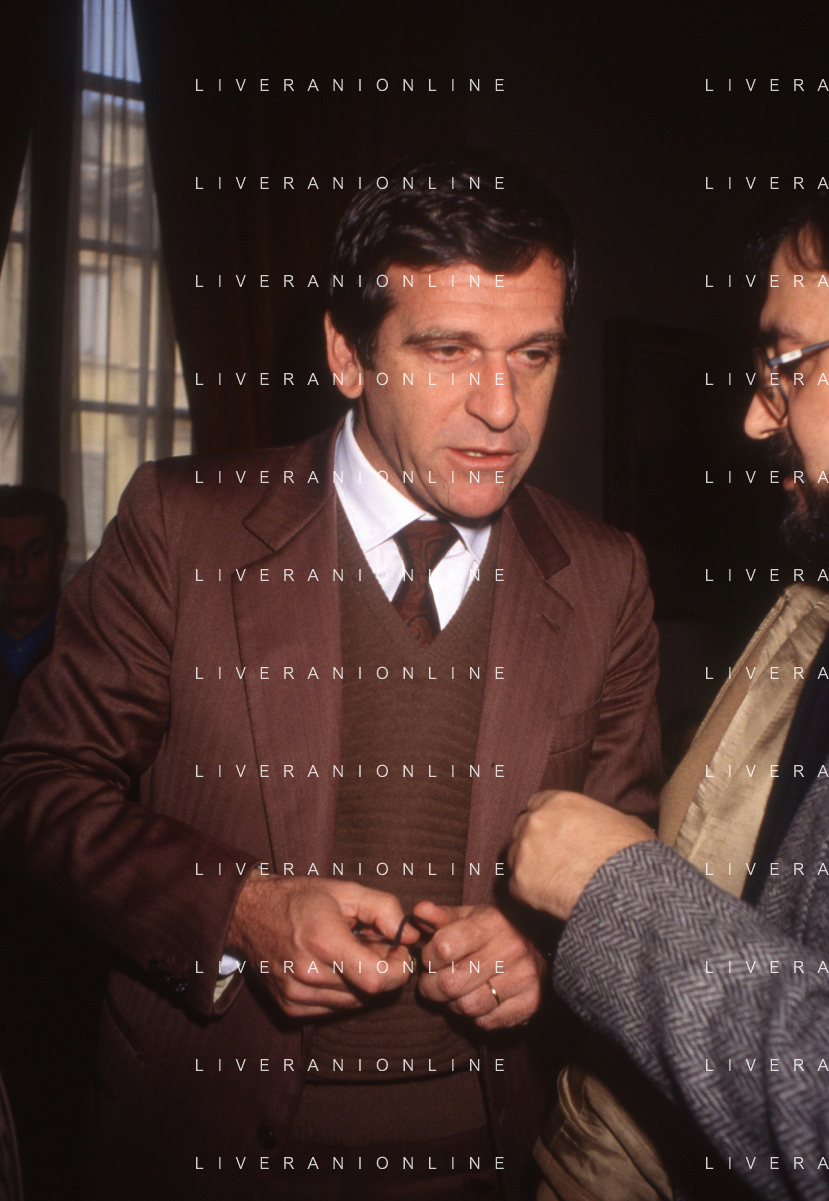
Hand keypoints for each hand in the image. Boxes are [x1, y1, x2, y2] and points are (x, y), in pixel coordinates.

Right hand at [227, 873, 418, 1017]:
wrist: (250, 913)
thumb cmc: (300, 898)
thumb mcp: (346, 890)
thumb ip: (385, 910)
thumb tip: (411, 936)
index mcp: (324, 941)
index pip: (378, 979)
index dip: (399, 969)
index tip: (398, 950)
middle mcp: (308, 974)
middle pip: (368, 992)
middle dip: (382, 970)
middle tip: (371, 944)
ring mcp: (296, 995)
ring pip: (354, 1003)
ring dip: (362, 982)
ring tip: (349, 952)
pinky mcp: (289, 1007)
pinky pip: (333, 1008)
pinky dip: (343, 991)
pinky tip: (332, 966)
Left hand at [412, 900, 544, 1029]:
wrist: (539, 951)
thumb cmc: (494, 933)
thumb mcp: (469, 917)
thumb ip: (441, 916)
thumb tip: (419, 912)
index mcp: (492, 922)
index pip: (443, 948)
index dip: (428, 957)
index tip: (430, 958)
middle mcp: (511, 949)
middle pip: (450, 983)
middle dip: (431, 986)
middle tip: (432, 982)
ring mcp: (523, 978)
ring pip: (467, 1006)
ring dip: (452, 1003)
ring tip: (455, 991)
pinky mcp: (530, 1003)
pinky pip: (486, 1021)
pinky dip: (474, 1016)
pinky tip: (477, 998)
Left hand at [508, 789, 655, 919]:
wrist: (624, 887)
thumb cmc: (630, 854)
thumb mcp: (624, 822)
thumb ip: (601, 819)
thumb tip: (609, 828)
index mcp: (558, 801)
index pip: (536, 804)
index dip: (545, 820)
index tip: (552, 834)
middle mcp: (535, 821)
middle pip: (521, 828)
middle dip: (533, 843)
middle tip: (552, 860)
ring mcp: (524, 850)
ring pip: (514, 857)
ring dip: (529, 867)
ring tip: (553, 881)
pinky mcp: (520, 882)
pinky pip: (517, 887)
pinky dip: (530, 894)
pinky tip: (551, 898)